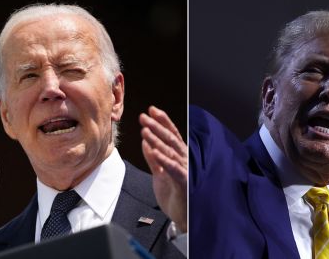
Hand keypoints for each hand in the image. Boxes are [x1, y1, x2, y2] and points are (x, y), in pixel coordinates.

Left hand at [139, 106, 186, 232]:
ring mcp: (185, 170)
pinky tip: (154, 150)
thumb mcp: (159, 174)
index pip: (171, 135)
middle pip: (170, 139)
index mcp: (178, 157)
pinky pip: (172, 169)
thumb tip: (146, 142)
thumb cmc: (174, 196)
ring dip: (157, 140)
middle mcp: (183, 160)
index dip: (162, 121)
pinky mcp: (184, 182)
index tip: (151, 110)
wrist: (183, 218)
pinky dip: (163, 159)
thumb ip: (153, 159)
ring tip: (145, 130)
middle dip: (157, 126)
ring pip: (170, 151)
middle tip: (144, 116)